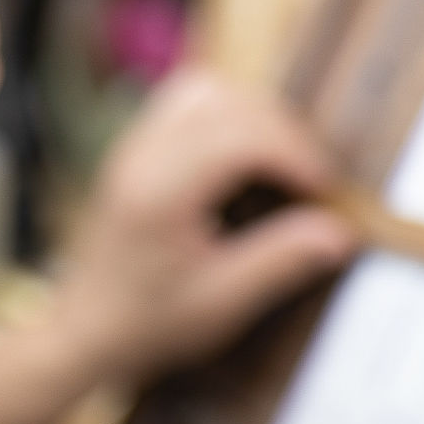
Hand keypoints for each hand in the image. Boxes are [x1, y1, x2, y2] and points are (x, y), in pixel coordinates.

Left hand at [51, 69, 359, 382]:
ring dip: (253, 116)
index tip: (324, 189)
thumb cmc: (148, 325)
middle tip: (310, 180)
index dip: (294, 153)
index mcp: (161, 192)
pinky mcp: (136, 150)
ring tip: (281, 163)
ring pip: (205, 91)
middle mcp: (142, 156)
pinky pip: (185, 103)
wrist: (83, 332)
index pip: (240, 137)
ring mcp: (134, 147)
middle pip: (227, 103)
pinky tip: (245, 158)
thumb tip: (340, 232)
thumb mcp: (222, 303)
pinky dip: (225, 116)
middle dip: (281, 132)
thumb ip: (282, 261)